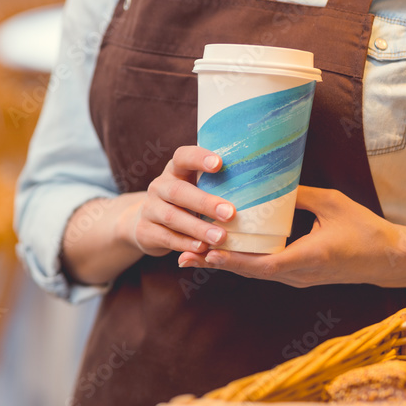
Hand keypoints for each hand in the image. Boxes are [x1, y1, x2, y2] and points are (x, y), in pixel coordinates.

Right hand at [123, 146, 237, 256]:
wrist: (147, 223)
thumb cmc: (185, 203)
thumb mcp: (196, 189)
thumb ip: (215, 185)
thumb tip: (260, 184)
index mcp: (175, 170)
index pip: (183, 157)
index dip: (199, 158)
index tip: (219, 163)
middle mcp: (159, 186)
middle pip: (178, 191)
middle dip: (205, 202)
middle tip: (230, 213)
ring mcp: (149, 209)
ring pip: (172, 217)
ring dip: (198, 228)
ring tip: (220, 237)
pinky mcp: (145, 231)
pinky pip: (166, 237)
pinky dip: (185, 244)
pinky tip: (202, 248)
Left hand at [176, 186, 405, 287]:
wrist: (390, 259)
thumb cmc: (366, 229)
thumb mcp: (333, 204)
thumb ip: (300, 195)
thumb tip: (268, 179)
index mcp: (309, 258)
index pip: (264, 265)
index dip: (234, 260)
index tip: (209, 252)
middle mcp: (299, 274)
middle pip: (250, 272)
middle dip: (216, 263)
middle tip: (184, 256)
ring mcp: (298, 279)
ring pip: (253, 274)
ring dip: (224, 265)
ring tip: (193, 256)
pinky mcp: (298, 277)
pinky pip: (264, 271)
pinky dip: (241, 263)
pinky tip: (222, 254)